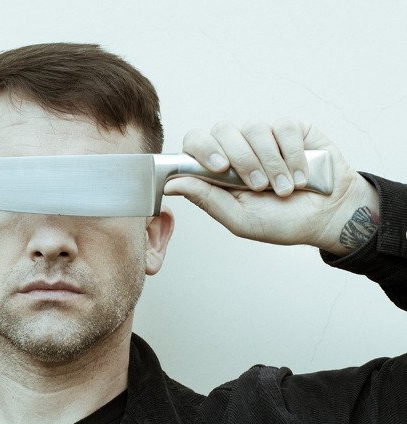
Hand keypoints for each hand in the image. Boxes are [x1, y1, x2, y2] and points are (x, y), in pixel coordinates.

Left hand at [164, 119, 378, 253]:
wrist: (326, 218)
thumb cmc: (281, 222)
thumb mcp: (239, 219)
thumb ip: (206, 199)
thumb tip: (171, 185)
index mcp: (218, 171)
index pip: (195, 143)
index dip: (202, 150)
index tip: (219, 168)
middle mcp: (238, 149)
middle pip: (222, 130)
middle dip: (241, 159)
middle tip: (257, 186)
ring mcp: (264, 137)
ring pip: (254, 129)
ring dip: (270, 164)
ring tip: (283, 190)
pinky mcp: (292, 129)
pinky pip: (283, 128)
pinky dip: (292, 155)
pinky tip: (300, 176)